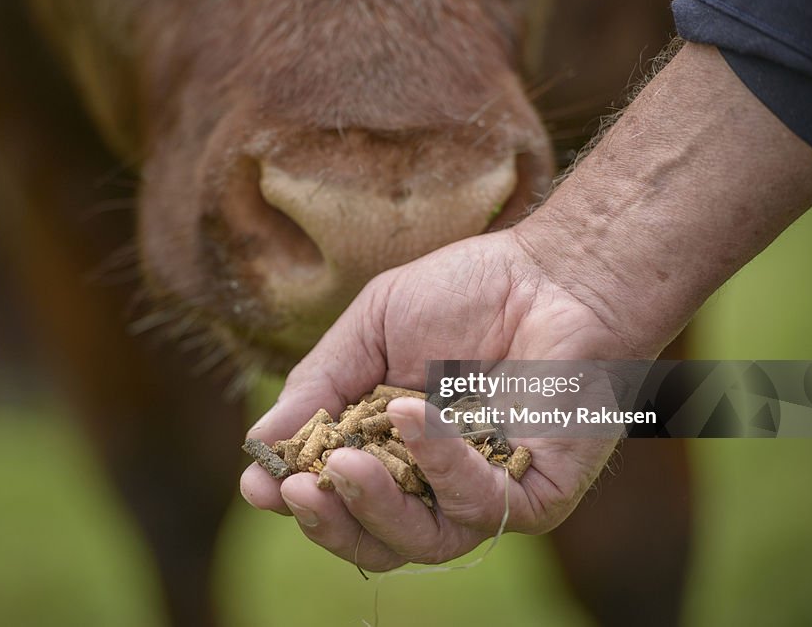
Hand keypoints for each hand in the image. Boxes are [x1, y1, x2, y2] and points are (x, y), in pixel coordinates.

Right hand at [239, 227, 643, 570]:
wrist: (553, 270)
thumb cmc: (465, 294)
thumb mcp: (370, 332)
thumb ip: (318, 387)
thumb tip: (258, 444)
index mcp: (394, 451)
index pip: (341, 499)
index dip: (301, 498)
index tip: (258, 482)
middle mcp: (438, 484)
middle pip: (377, 540)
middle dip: (331, 522)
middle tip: (296, 489)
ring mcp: (487, 493)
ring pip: (425, 540)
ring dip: (374, 506)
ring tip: (341, 462)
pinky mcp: (536, 494)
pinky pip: (480, 503)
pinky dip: (438, 463)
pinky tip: (409, 415)